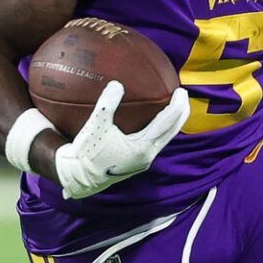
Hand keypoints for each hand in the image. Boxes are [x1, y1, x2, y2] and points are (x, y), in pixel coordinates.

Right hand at [52, 81, 189, 198]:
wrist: (79, 178)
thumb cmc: (87, 153)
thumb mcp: (96, 125)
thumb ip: (108, 103)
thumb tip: (117, 84)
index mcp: (142, 147)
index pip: (166, 123)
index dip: (176, 106)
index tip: (181, 91)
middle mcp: (147, 156)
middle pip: (171, 132)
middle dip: (180, 114)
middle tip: (183, 95)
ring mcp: (143, 161)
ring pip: (165, 138)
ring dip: (172, 123)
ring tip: (174, 108)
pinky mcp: (137, 162)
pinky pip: (155, 142)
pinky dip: (160, 129)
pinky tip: (154, 121)